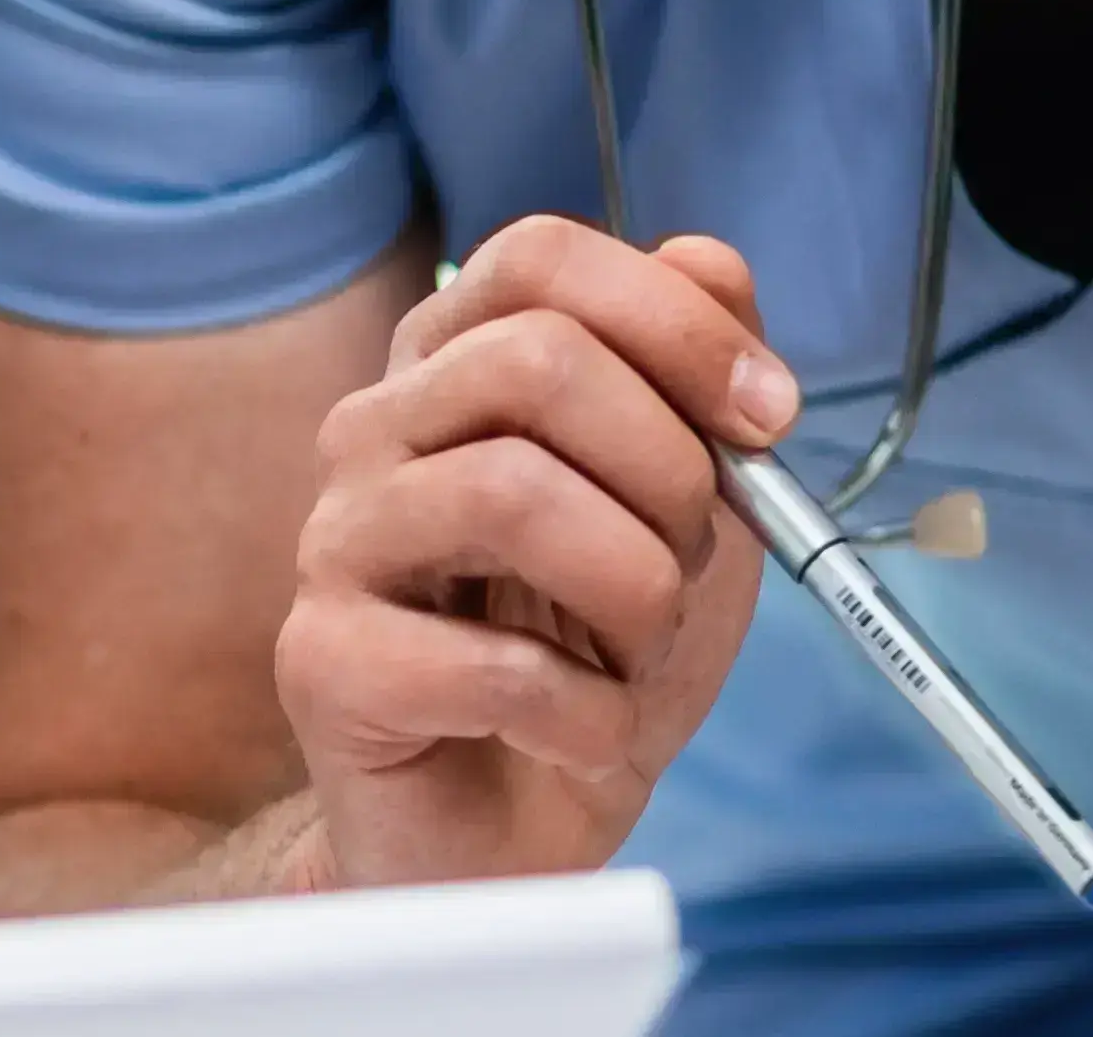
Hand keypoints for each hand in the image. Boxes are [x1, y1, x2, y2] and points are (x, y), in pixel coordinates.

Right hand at [267, 217, 784, 891]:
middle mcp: (374, 430)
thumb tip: (710, 267)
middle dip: (669, 472)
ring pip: (511, 492)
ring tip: (634, 660)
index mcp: (453, 368)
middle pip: (537, 360)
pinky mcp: (323, 661)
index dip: (673, 321)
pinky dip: (590, 716)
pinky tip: (587, 736)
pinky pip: (497, 664)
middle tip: (687, 569)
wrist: (514, 833)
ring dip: (634, 593)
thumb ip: (696, 381)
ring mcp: (335, 540)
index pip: (540, 259)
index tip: (769, 415)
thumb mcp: (687, 509)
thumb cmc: (591, 658)